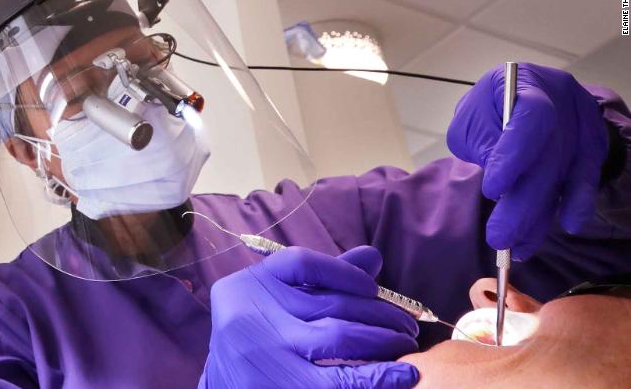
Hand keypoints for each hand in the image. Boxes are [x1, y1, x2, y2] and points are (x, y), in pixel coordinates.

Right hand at [199, 246, 418, 388]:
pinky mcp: (279, 388)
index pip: (301, 263)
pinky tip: (401, 375)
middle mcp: (250, 314)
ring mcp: (263, 353)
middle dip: (379, 313)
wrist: (226, 387)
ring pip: (337, 336)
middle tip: (407, 327)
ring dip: (383, 339)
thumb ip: (321, 280)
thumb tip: (373, 257)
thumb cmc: (259, 340)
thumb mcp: (279, 304)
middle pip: (328, 303)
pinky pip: (338, 380)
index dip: (345, 272)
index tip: (373, 288)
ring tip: (406, 346)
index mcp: (249, 286)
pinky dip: (375, 376)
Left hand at [447, 63, 607, 259]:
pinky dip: (576, 204)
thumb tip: (501, 186)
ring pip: (565, 172)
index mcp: (525, 83)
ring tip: (519, 247)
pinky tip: (566, 226)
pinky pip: (586, 177)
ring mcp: (582, 122)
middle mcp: (562, 98)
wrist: (516, 98)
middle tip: (500, 238)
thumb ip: (482, 144)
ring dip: (542, 215)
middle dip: (522, 202)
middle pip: (548, 155)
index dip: (514, 155)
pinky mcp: (592, 144)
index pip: (530, 117)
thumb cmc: (487, 111)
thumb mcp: (471, 120)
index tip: (493, 191)